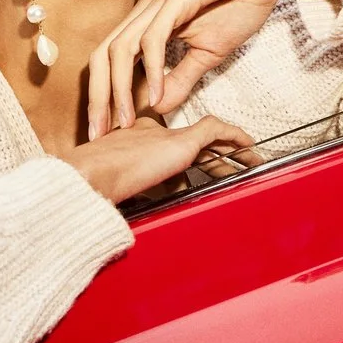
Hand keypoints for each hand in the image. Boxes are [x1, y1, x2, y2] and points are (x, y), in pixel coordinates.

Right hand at [62, 115, 257, 203]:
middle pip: (193, 142)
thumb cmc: (96, 183)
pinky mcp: (179, 140)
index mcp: (134, 141)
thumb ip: (130, 192)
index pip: (171, 145)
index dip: (191, 156)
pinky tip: (248, 144)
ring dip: (231, 148)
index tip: (202, 167)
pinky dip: (234, 135)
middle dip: (216, 154)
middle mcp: (151, 132)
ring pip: (208, 137)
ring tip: (249, 158)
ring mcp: (166, 135)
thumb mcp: (117, 188)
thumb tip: (133, 212)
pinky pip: (215, 130)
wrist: (93, 173)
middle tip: (235, 163)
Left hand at [87, 0, 333, 136]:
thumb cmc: (237, 6)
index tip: (103, 130)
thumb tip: (158, 107)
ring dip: (120, 87)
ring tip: (125, 119)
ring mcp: (157, 2)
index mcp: (145, 22)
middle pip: (102, 56)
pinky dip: (152, 68)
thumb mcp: (206, 55)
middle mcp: (143, 11)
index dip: (101, 96)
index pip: (109, 62)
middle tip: (100, 132)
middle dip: (98, 97)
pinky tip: (158, 93)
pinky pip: (153, 38)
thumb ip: (180, 79)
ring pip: (121, 48)